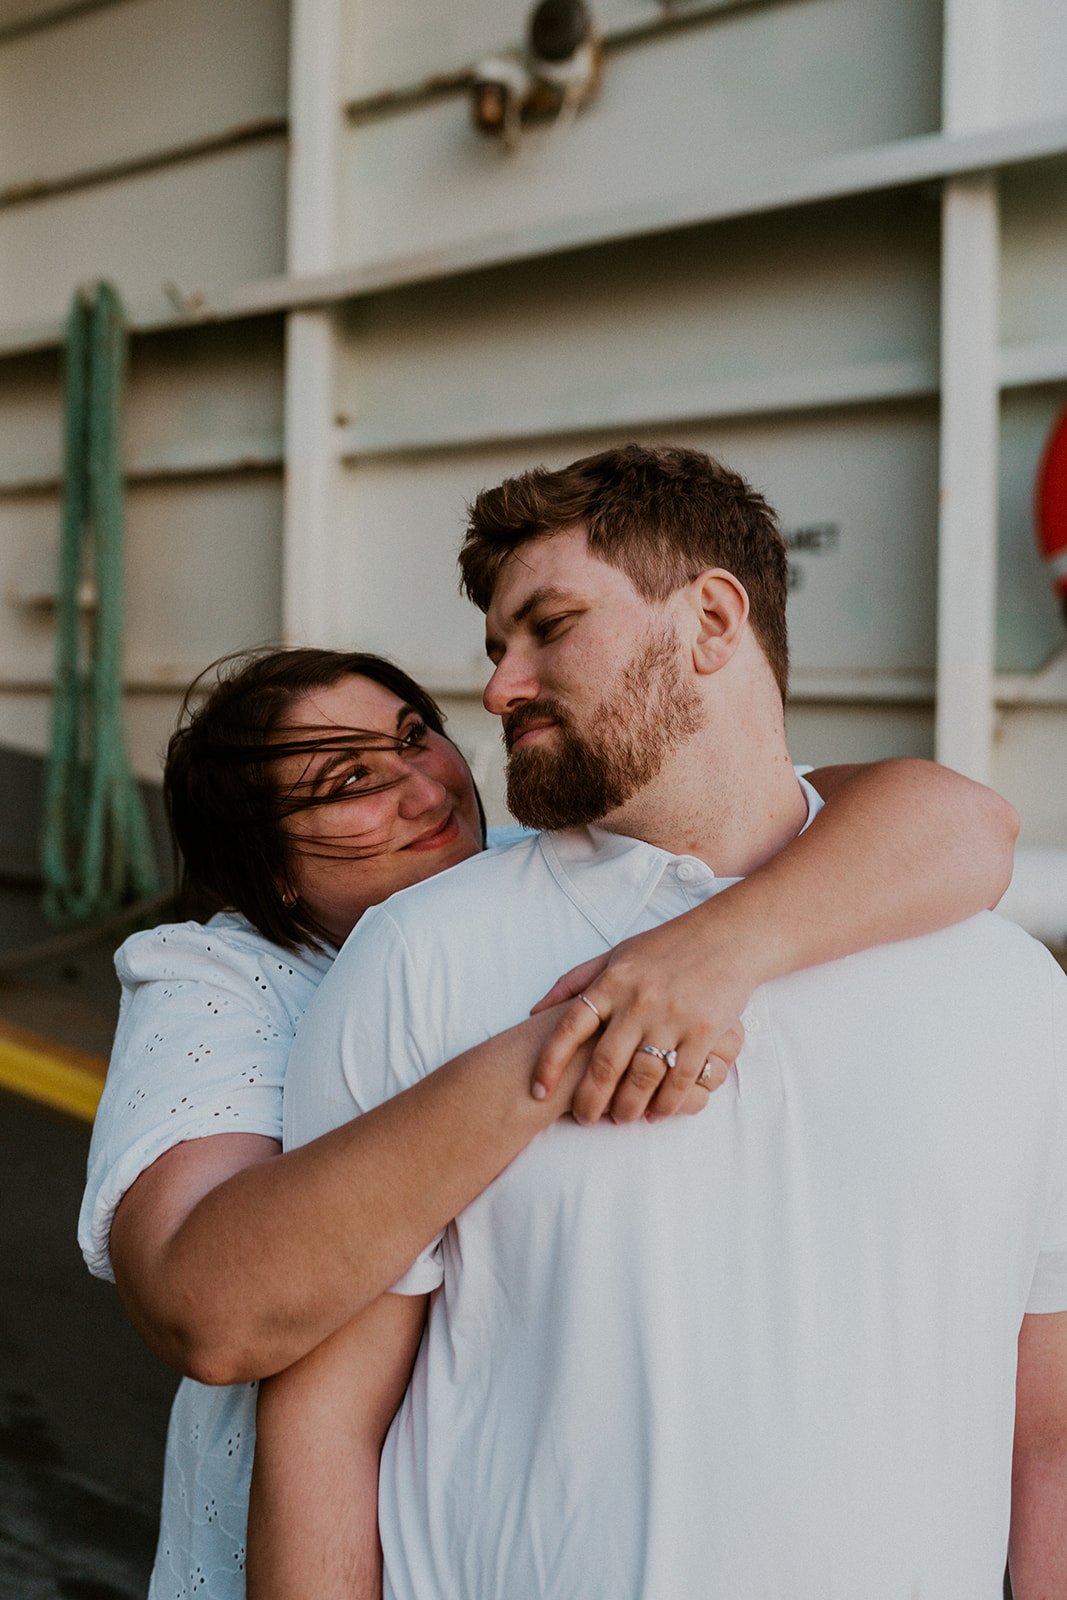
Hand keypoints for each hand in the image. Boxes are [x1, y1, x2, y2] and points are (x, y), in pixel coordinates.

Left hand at [530, 919, 752, 1123]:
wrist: (727, 937)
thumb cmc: (667, 946)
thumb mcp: (616, 955)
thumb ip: (575, 981)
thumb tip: (535, 1011)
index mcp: (613, 981)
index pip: (570, 1027)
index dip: (550, 1063)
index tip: (537, 1089)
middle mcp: (638, 1001)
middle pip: (604, 1063)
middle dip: (590, 1099)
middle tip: (585, 1117)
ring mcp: (671, 1017)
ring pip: (641, 1078)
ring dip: (628, 1106)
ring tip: (621, 1118)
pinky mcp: (703, 1032)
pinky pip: (680, 1079)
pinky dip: (666, 1102)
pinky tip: (657, 1112)